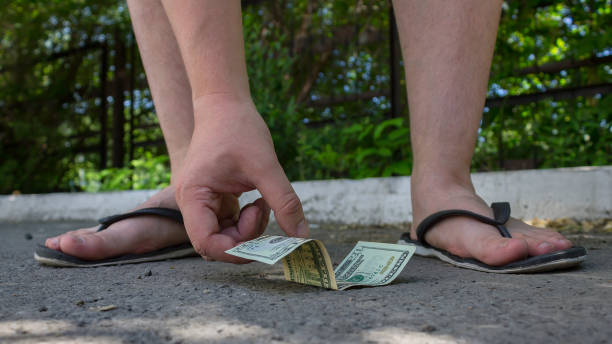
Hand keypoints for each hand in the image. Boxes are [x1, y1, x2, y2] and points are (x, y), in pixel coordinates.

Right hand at [175, 95, 308, 262]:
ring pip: (226, 236)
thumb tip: (301, 236)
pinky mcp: (215, 200)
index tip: (263, 242)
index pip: (206, 243)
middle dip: (246, 237)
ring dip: (249, 228)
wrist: (226, 104)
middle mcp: (192, 204)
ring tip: (263, 200)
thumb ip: (285, 203)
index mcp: (193, 196)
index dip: (234, 252)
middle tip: (265, 210)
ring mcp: (203, 203)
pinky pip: (231, 224)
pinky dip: (248, 219)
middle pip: (216, 244)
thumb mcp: (266, 166)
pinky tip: (259, 198)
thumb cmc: (239, 128)